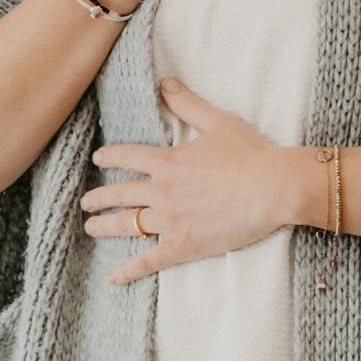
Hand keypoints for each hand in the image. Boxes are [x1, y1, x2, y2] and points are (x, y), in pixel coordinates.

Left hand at [82, 78, 312, 280]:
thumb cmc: (251, 154)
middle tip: (87, 202)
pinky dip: (129, 270)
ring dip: (106, 227)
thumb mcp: (217, 121)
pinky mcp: (184, 245)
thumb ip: (187, 103)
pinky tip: (112, 277)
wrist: (274, 188)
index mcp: (168, 162)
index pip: (128, 157)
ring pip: (128, 225)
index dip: (110, 157)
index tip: (99, 159)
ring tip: (92, 228)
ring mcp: (170, 220)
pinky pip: (149, 260)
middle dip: (100, 198)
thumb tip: (165, 82)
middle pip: (120, 194)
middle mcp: (162, 191)